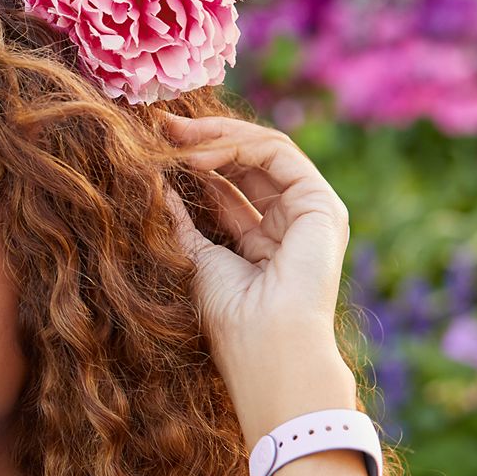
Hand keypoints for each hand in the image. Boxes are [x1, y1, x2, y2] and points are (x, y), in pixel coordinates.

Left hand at [160, 113, 356, 448]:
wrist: (265, 347)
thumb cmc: (229, 318)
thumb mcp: (197, 258)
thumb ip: (185, 222)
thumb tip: (159, 188)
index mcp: (263, 240)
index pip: (230, 185)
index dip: (194, 162)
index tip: (154, 146)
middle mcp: (290, 222)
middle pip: (246, 162)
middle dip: (202, 141)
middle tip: (161, 127)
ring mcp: (309, 211)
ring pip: (262, 150)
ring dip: (215, 137)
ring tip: (174, 136)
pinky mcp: (322, 203)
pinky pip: (276, 154)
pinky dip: (235, 145)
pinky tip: (196, 155)